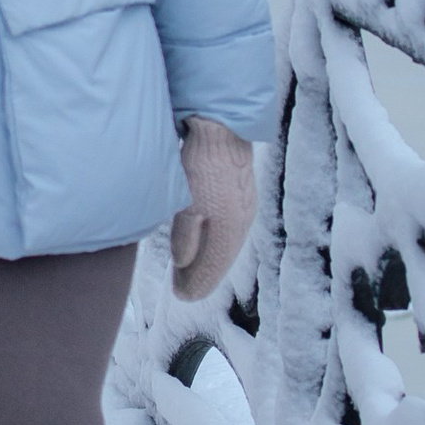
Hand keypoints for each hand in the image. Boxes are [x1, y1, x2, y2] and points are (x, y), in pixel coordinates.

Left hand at [168, 120, 255, 301]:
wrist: (221, 127)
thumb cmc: (202, 165)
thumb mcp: (189, 203)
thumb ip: (187, 235)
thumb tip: (183, 263)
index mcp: (230, 228)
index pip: (213, 266)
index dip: (196, 282)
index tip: (181, 296)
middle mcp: (241, 221)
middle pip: (221, 258)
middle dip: (202, 276)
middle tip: (183, 290)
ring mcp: (243, 207)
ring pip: (225, 244)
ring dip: (208, 259)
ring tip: (190, 271)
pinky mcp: (240, 194)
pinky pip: (227, 229)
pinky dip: (214, 242)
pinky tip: (205, 242)